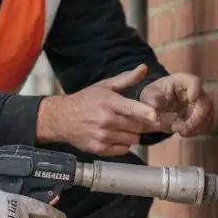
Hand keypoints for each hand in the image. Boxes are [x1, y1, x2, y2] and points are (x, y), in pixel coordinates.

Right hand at [36, 64, 161, 154]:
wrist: (61, 118)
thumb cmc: (85, 100)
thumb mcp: (104, 86)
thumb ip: (126, 79)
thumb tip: (144, 67)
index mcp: (108, 102)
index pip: (132, 109)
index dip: (146, 113)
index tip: (155, 115)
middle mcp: (106, 120)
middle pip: (137, 126)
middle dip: (140, 123)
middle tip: (132, 118)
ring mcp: (102, 136)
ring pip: (133, 139)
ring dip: (131, 133)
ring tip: (120, 126)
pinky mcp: (100, 149)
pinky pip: (124, 149)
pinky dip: (123, 144)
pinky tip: (114, 135)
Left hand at [138, 73, 212, 137]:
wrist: (158, 101)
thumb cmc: (154, 94)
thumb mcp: (149, 93)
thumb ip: (152, 98)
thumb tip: (158, 104)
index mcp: (182, 81)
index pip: (195, 82)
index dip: (196, 90)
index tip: (192, 99)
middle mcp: (196, 92)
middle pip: (205, 104)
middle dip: (195, 120)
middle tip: (180, 128)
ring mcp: (201, 105)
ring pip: (207, 117)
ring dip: (194, 128)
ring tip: (179, 131)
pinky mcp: (201, 117)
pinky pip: (204, 125)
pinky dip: (193, 131)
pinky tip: (182, 132)